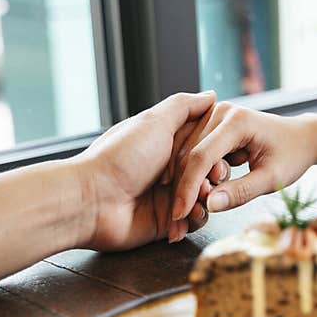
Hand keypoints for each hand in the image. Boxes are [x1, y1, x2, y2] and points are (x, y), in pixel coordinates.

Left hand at [73, 91, 228, 250]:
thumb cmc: (118, 159)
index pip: (206, 143)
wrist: (91, 200)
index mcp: (167, 143)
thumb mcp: (154, 122)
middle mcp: (169, 168)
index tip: (225, 153)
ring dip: (207, 199)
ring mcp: (169, 195)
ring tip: (201, 199)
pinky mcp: (167, 220)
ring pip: (205, 198)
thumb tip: (210, 95)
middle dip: (215, 177)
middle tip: (211, 179)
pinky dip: (194, 219)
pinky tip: (187, 216)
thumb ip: (184, 107)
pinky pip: (192, 221)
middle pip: (209, 172)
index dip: (217, 149)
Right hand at [167, 103, 316, 221]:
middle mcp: (221, 112)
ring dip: (188, 182)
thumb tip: (210, 205)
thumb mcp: (272, 179)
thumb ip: (241, 192)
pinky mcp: (211, 123)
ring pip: (186, 153)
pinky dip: (193, 174)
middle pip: (188, 154)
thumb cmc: (292, 156)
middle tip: (187, 217)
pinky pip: (193, 151)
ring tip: (201, 203)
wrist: (302, 138)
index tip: (180, 214)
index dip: (188, 188)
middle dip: (185, 187)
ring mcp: (214, 115)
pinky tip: (203, 190)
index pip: (202, 157)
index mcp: (237, 121)